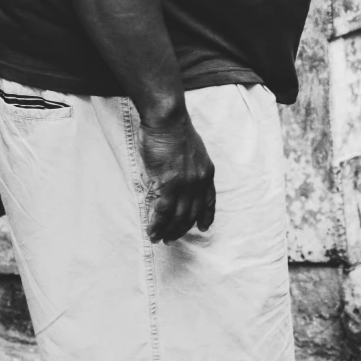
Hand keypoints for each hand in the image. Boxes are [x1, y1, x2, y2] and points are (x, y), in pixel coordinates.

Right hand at [137, 113, 216, 241]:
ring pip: (177, 216)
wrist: (168, 121)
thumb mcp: (194, 151)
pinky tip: (152, 231)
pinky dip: (157, 224)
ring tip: (160, 239)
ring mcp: (185, 184)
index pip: (209, 201)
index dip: (206, 216)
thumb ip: (190, 168)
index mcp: (207, 172)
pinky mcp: (168, 183)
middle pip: (192, 213)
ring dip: (168, 231)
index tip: (203, 227)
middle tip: (171, 239)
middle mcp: (199, 181)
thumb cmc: (175, 131)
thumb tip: (181, 180)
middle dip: (181, 229)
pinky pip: (163, 211)